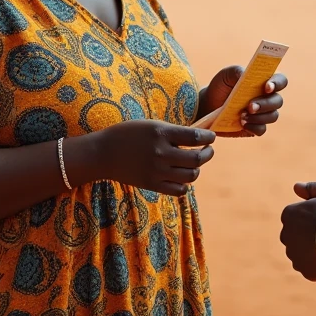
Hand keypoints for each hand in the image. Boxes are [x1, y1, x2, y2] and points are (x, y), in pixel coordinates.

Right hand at [95, 120, 215, 195]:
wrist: (103, 153)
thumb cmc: (128, 134)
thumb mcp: (151, 125)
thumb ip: (173, 132)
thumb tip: (198, 137)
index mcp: (161, 133)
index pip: (195, 136)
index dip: (209, 137)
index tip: (212, 136)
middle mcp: (161, 153)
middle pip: (197, 159)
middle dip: (208, 154)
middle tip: (208, 150)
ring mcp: (157, 171)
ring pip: (191, 176)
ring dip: (197, 169)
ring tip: (195, 163)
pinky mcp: (152, 185)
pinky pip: (179, 190)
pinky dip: (185, 184)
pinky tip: (182, 176)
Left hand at [199, 66, 286, 136]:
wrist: (207, 104)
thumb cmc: (220, 86)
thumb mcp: (226, 75)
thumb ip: (237, 71)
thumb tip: (246, 74)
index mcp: (264, 81)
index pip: (280, 81)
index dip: (277, 83)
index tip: (267, 87)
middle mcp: (267, 98)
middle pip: (278, 101)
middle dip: (265, 104)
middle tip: (250, 106)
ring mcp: (262, 114)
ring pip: (272, 116)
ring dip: (260, 117)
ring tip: (242, 116)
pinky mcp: (254, 127)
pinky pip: (262, 130)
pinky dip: (254, 127)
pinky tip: (243, 124)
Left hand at [280, 192, 315, 281]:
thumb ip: (313, 190)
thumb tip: (296, 187)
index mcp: (289, 214)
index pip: (296, 220)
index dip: (312, 223)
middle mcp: (286, 235)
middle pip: (296, 239)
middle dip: (308, 240)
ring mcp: (294, 255)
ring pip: (303, 257)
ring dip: (313, 255)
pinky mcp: (305, 271)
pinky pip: (312, 271)